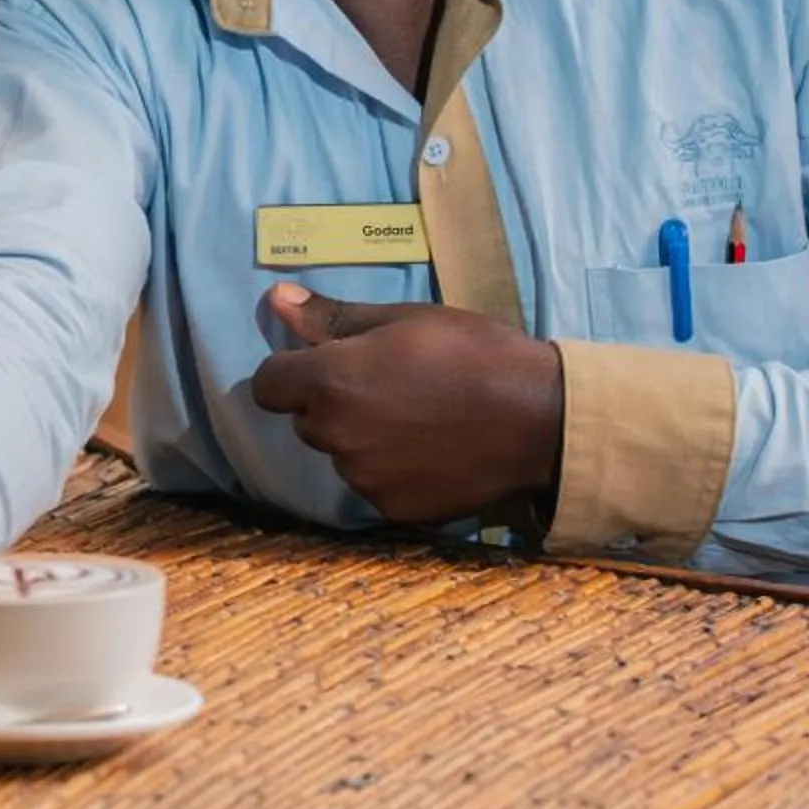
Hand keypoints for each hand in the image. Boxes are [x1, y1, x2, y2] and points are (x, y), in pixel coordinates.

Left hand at [247, 284, 563, 525]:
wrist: (540, 420)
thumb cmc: (472, 354)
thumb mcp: (403, 321)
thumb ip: (332, 317)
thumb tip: (275, 299)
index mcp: (329, 383)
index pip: (269, 385)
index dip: (294, 373)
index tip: (331, 366)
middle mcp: (335, 436)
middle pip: (306, 420)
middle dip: (333, 405)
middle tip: (391, 388)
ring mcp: (362, 478)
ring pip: (340, 454)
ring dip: (362, 439)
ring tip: (419, 420)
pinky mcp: (391, 509)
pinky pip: (372, 485)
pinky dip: (391, 472)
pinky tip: (431, 451)